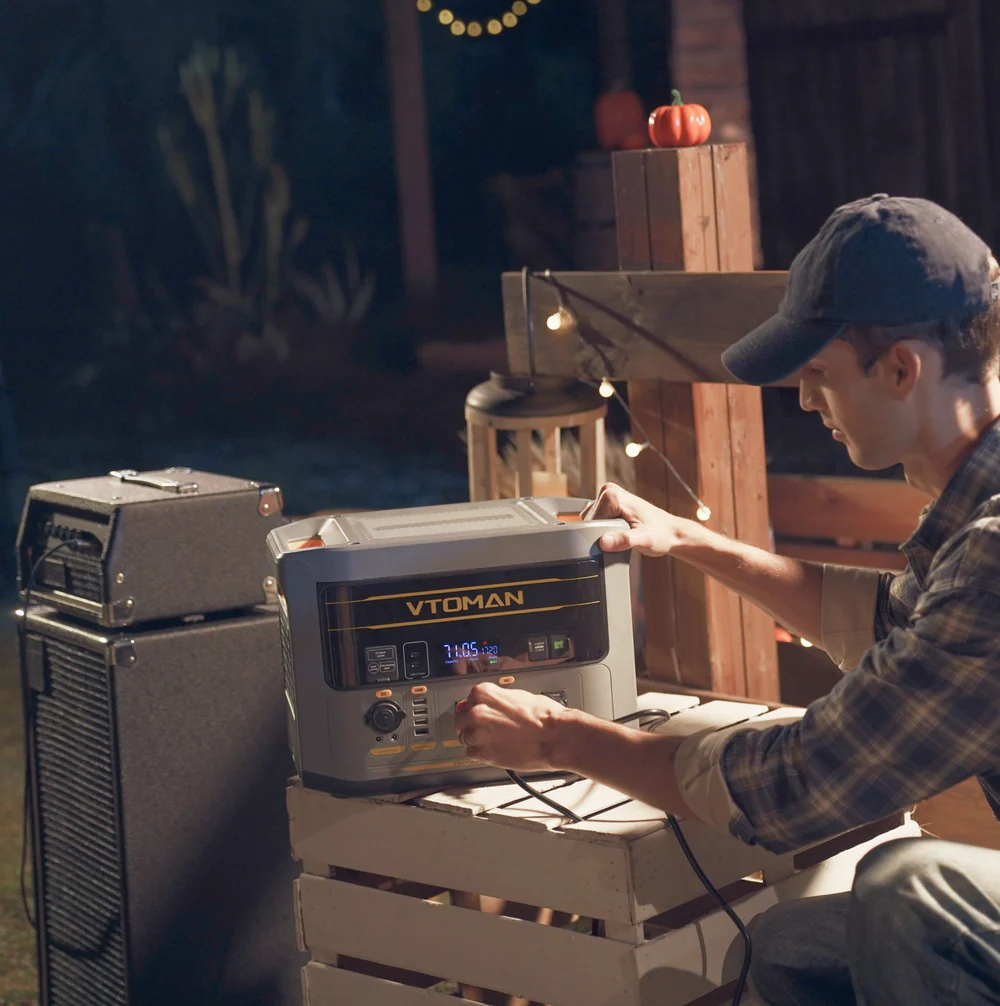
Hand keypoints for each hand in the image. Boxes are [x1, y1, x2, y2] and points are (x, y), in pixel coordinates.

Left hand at [454, 682, 568, 771]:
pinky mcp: (484, 754)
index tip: (481, 711)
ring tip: (494, 740)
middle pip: (461, 719)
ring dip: (476, 738)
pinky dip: (480, 753)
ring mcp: (479, 734)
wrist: (555, 737)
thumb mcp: (519, 695)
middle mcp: (478, 712)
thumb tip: (491, 702)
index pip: (469, 699)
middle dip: (470, 723)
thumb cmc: (544, 716)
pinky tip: (494, 750)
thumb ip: (499, 699)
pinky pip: (471, 753)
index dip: (476, 706)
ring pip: (465, 737)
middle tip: (485, 727)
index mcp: (485, 693)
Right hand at [580, 482, 690, 555]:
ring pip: (591, 521)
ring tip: (624, 535)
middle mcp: (608, 490)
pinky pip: (596, 519)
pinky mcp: (610, 501)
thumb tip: (604, 542)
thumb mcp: (643, 541)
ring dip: (603, 532)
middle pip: (589, 521)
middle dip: (601, 534)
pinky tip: (620, 531)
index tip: (617, 542)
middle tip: (623, 539)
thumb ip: (623, 541)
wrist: (672, 532)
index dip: (599, 537)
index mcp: (612, 496)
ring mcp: (609, 494)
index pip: (589, 523)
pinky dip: (605, 529)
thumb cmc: (661, 535)